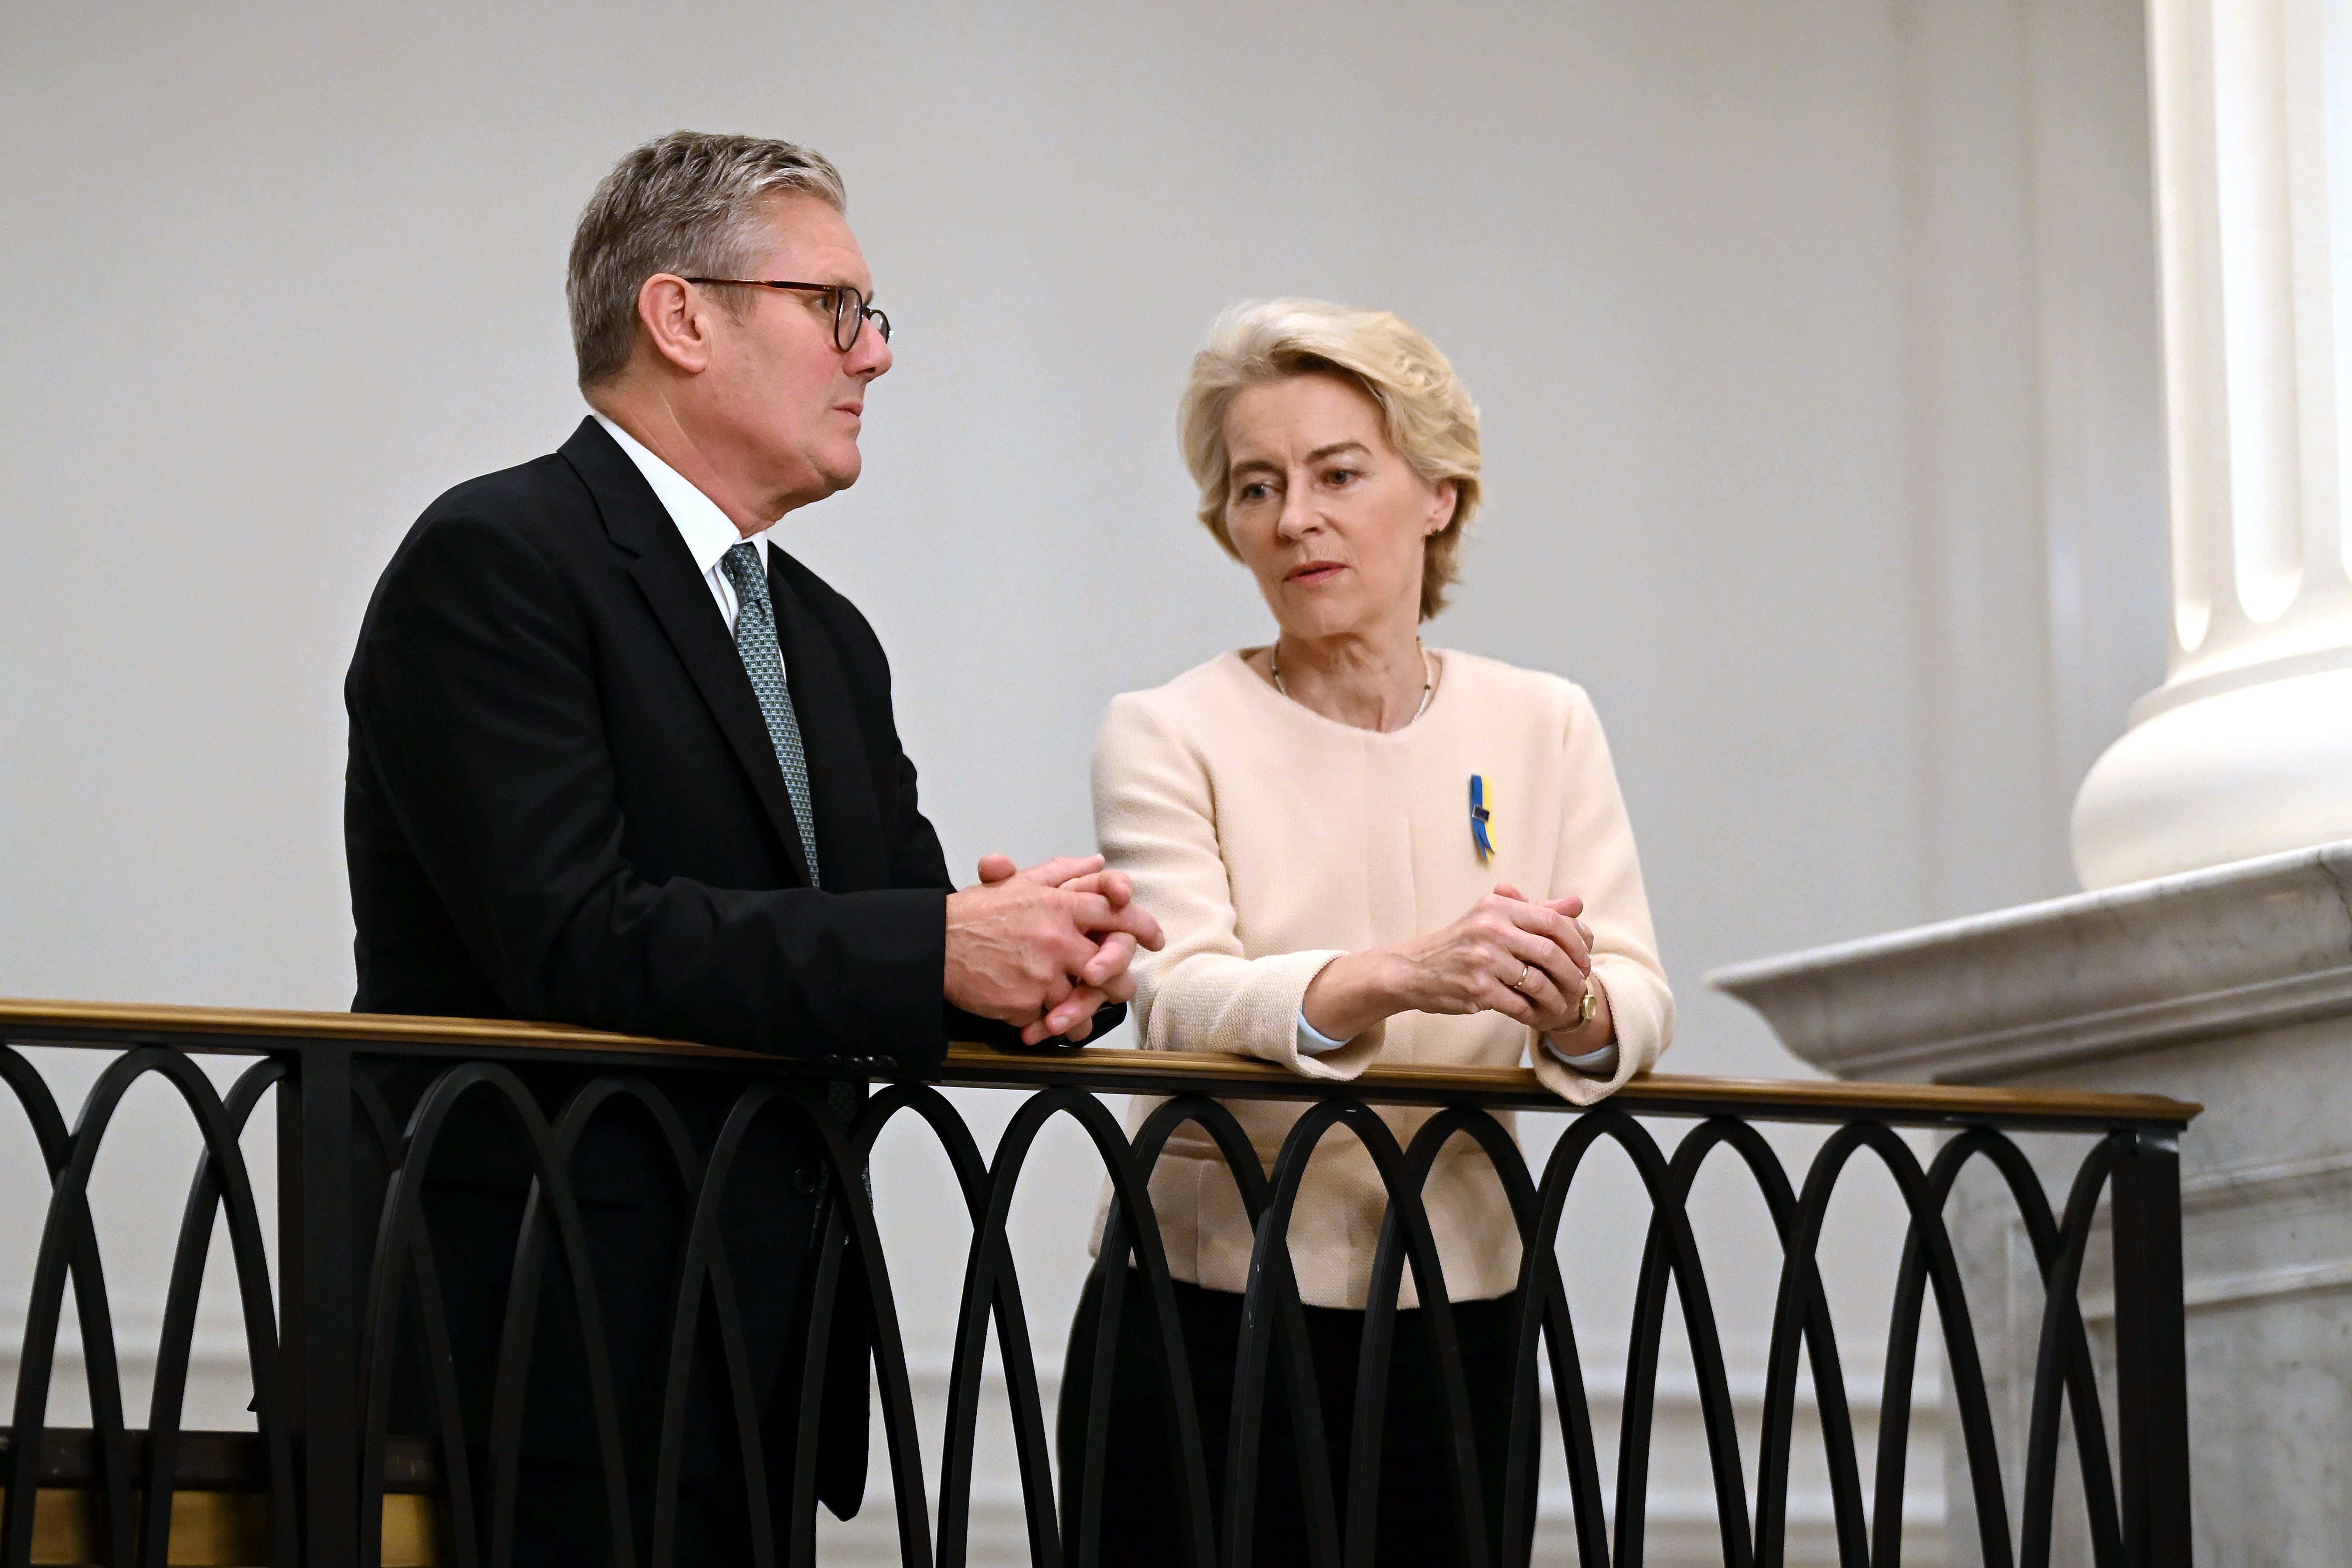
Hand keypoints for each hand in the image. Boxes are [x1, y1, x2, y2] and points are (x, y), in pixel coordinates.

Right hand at [951, 852, 1163, 1043]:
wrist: (933, 945)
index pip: (1116, 913)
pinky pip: (1051, 1021)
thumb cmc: (974, 915)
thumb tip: (1096, 863)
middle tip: (1116, 988)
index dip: (1142, 926)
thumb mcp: (1019, 883)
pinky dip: (1049, 1025)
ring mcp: (1042, 975)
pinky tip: (1043, 1023)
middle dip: (1117, 981)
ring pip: (1082, 1001)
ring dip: (1083, 1012)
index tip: (1154, 939)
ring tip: (1078, 1015)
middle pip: (1110, 967)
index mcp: (1059, 906)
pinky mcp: (1025, 1004)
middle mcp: (1057, 939)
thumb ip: (1062, 873)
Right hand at [1383, 886, 1590, 1031]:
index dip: (1577, 941)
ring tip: (1563, 1005)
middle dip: (1573, 972)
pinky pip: (1519, 1004)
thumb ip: (1535, 911)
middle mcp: (1490, 929)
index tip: (1585, 957)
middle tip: (1580, 984)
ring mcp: (1483, 960)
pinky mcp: (1477, 989)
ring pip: (1538, 981)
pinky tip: (1538, 1015)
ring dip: (1557, 998)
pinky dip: (1534, 1013)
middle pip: (1550, 952)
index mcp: (1498, 907)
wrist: (1413, 969)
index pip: (1553, 920)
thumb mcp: (1493, 917)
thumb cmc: (1459, 944)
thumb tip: (1577, 905)